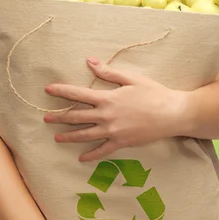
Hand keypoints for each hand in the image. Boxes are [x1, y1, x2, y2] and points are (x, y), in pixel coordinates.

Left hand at [44, 58, 188, 161]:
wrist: (172, 114)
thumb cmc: (153, 93)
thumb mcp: (131, 78)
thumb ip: (108, 72)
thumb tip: (89, 61)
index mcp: (107, 98)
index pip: (78, 94)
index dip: (62, 91)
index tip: (47, 90)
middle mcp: (106, 116)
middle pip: (77, 117)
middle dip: (59, 117)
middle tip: (45, 118)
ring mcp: (113, 132)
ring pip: (85, 135)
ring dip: (69, 136)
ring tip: (57, 137)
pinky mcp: (122, 143)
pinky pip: (102, 151)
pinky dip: (91, 155)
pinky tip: (81, 158)